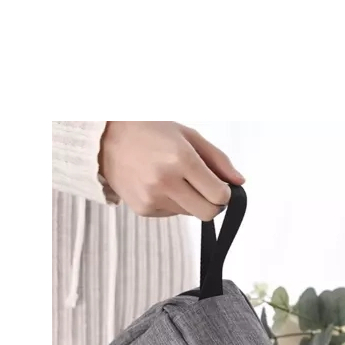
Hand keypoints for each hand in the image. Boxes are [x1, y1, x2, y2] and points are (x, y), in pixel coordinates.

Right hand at [99, 122, 243, 219]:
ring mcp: (152, 198)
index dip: (225, 193)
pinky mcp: (143, 209)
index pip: (219, 195)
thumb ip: (217, 159)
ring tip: (174, 178)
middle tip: (206, 189)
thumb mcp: (187, 135)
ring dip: (190, 200)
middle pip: (208, 213)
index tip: (220, 185)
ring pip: (190, 213)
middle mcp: (166, 182)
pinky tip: (159, 184)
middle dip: (214, 204)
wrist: (105, 139)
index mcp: (181, 159)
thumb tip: (239, 182)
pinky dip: (172, 202)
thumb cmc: (150, 131)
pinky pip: (171, 214)